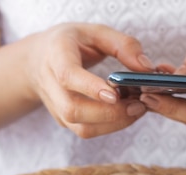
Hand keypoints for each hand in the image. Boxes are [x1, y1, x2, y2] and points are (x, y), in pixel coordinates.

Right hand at [24, 23, 153, 137]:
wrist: (39, 59)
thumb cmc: (72, 43)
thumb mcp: (96, 32)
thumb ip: (123, 45)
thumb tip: (146, 68)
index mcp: (56, 55)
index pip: (67, 76)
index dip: (90, 87)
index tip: (115, 94)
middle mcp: (51, 84)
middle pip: (73, 109)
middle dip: (109, 113)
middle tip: (138, 104)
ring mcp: (56, 106)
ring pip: (81, 128)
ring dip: (113, 124)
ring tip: (137, 109)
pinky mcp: (63, 120)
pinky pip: (86, 131)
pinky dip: (110, 126)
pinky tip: (126, 113)